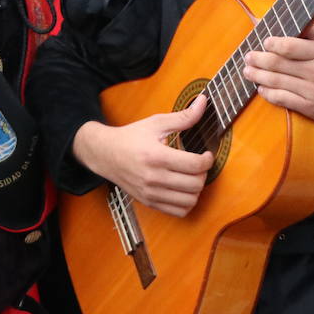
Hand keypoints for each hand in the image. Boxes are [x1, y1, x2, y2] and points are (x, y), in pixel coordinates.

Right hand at [71, 96, 213, 216]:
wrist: (105, 154)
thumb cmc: (131, 137)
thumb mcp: (156, 123)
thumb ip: (183, 116)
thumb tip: (204, 102)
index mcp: (156, 156)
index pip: (194, 165)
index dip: (207, 160)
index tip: (206, 154)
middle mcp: (153, 178)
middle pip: (195, 184)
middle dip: (203, 173)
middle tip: (199, 164)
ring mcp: (151, 193)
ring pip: (189, 201)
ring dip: (197, 189)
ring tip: (192, 177)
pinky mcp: (149, 202)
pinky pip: (178, 212)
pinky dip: (187, 202)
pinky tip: (184, 189)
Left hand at [243, 24, 313, 133]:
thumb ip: (313, 31)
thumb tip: (289, 15)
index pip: (290, 46)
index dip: (272, 43)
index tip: (263, 40)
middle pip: (279, 64)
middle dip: (258, 60)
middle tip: (247, 56)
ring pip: (277, 82)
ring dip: (258, 76)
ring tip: (248, 71)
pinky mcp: (312, 108)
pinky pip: (283, 100)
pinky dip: (269, 93)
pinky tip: (262, 88)